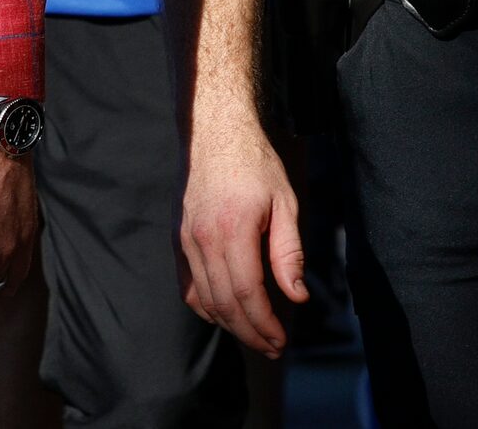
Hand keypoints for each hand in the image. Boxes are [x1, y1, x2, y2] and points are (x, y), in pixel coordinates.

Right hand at [177, 113, 303, 357]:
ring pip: (204, 299)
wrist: (215, 131)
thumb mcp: (285, 203)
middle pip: (224, 303)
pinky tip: (224, 315)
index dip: (265, 323)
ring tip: (254, 335)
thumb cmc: (255, 164)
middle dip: (250, 332)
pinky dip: (204, 307)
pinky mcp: (180, 237)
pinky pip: (187, 284)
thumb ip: (289, 253)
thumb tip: (298, 296)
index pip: (247, 293)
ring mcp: (187, 239)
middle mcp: (204, 239)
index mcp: (233, 229)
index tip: (281, 340)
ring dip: (229, 325)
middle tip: (272, 347)